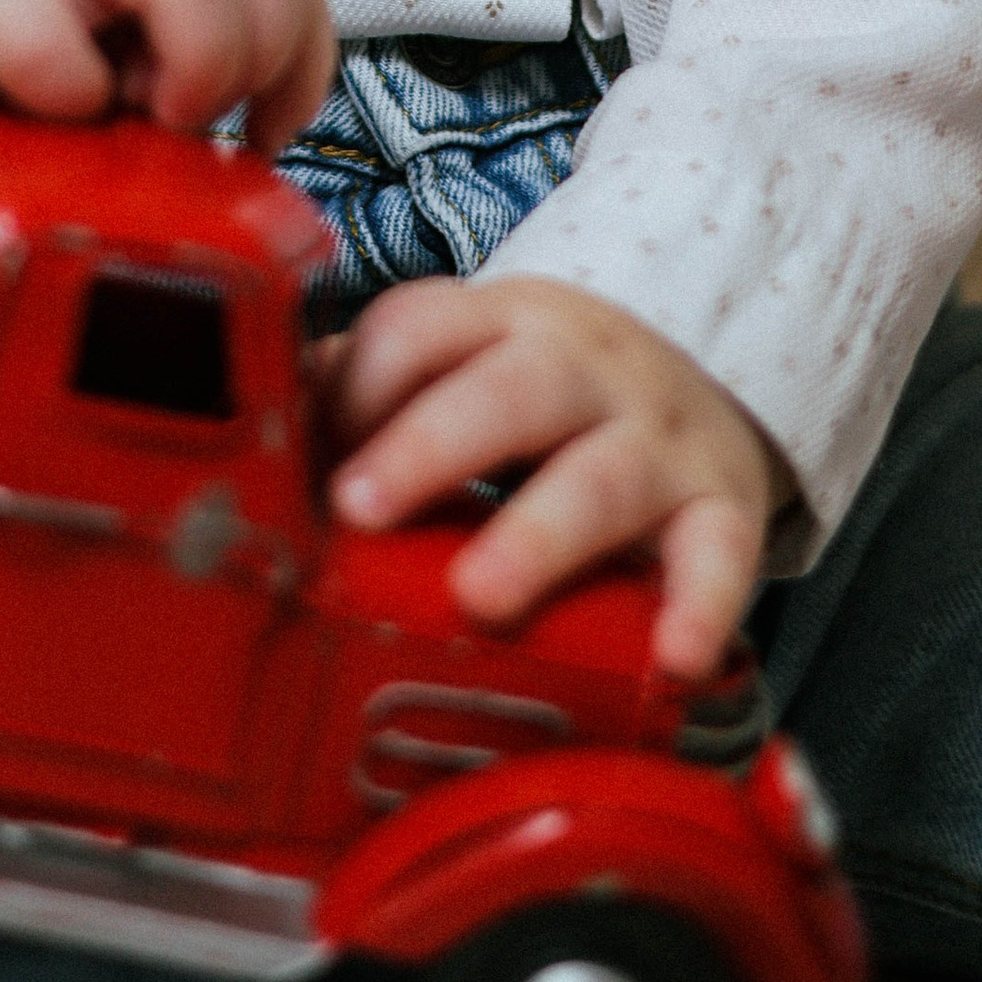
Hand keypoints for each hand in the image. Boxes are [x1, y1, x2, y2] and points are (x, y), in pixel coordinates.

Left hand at [315, 273, 783, 674]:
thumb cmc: (541, 398)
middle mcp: (584, 366)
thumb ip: (369, 391)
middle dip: (430, 445)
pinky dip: (703, 605)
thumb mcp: (464, 367)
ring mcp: (660, 435)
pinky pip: (722, 552)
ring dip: (539, 534)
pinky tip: (672, 658)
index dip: (361, 385)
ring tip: (480, 596)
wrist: (698, 389)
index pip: (422, 326)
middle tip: (357, 508)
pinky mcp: (724, 505)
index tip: (311, 459)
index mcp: (502, 324)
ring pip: (605, 474)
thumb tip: (258, 430)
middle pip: (511, 389)